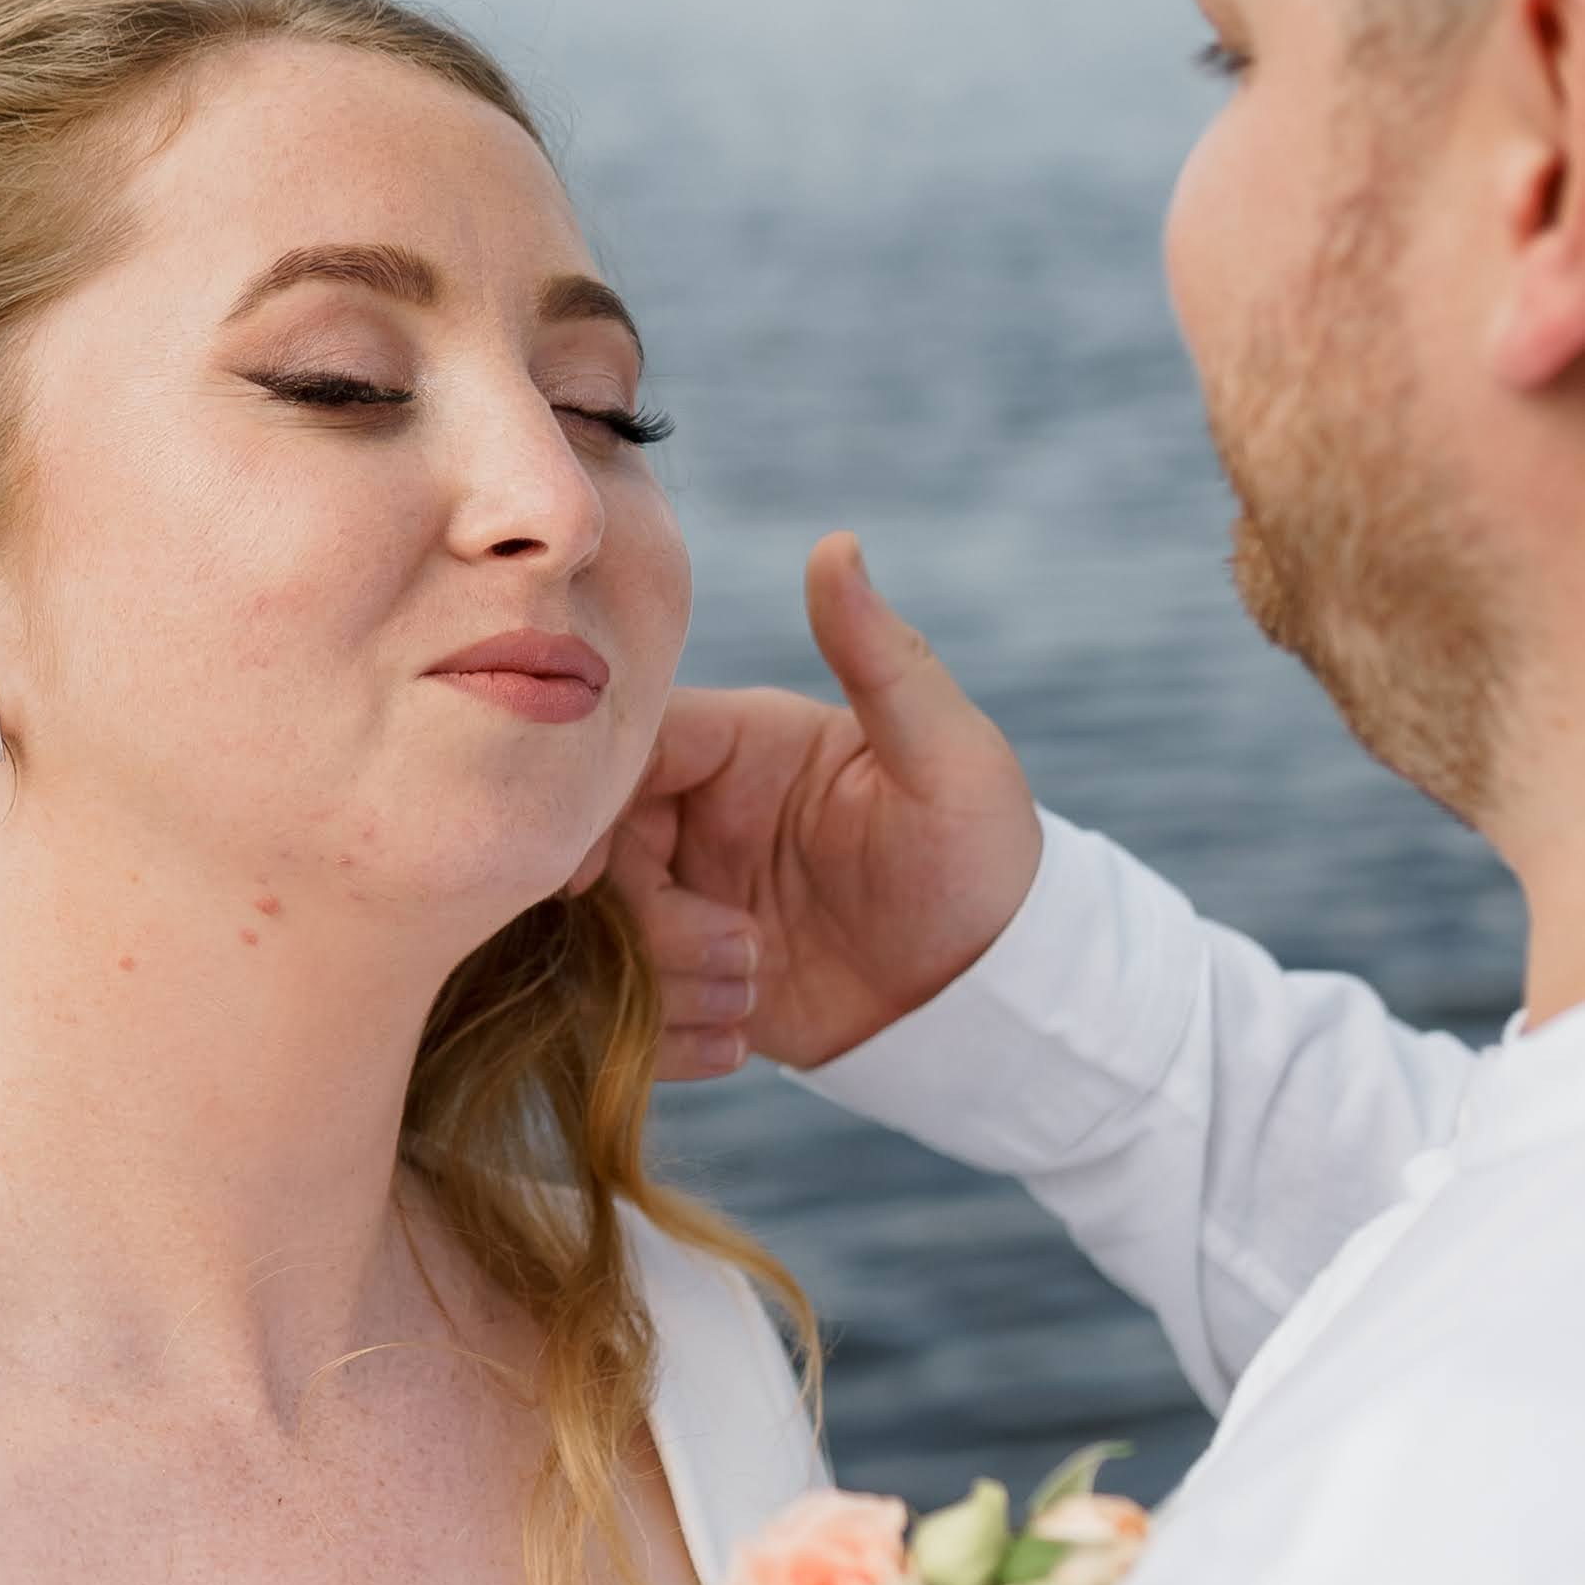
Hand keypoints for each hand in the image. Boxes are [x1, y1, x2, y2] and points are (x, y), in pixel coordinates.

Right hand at [609, 533, 1040, 1076]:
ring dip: (662, 984)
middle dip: (644, 915)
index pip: (627, 748)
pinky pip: (630, 1014)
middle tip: (734, 953)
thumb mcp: (948, 757)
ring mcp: (690, 901)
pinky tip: (742, 1042)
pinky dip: (668, 1041)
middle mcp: (698, 816)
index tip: (590, 870)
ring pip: (605, 939)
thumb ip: (885, 658)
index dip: (590, 804)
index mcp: (739, 744)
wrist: (995, 997)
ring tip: (754, 994)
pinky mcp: (691, 983)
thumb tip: (838, 543)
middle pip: (597, 850)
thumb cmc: (985, 859)